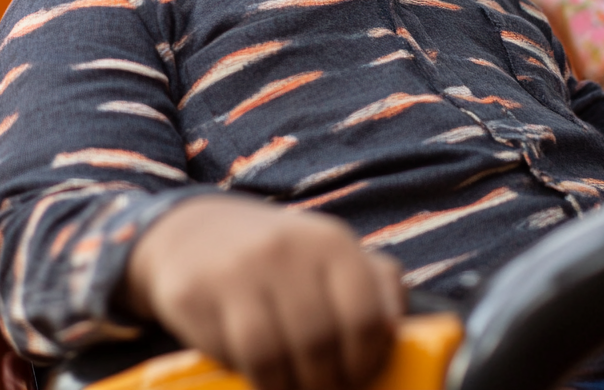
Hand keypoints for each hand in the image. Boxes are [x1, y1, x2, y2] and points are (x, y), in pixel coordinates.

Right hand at [124, 195, 403, 389]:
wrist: (191, 230)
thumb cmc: (274, 256)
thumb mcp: (327, 253)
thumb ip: (373, 285)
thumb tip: (412, 329)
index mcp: (331, 241)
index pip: (368, 317)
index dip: (366, 361)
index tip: (356, 375)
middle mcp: (288, 249)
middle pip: (322, 345)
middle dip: (326, 381)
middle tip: (320, 384)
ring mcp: (241, 269)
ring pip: (278, 358)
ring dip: (289, 384)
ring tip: (290, 379)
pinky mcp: (198, 291)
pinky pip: (238, 357)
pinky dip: (255, 376)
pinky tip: (256, 367)